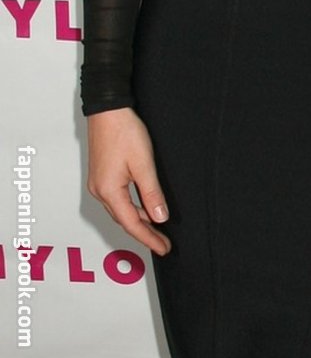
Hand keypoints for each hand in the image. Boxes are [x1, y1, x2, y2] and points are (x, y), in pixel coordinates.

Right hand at [86, 108, 171, 255]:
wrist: (108, 109)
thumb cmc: (124, 132)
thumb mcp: (143, 164)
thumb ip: (151, 193)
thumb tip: (159, 218)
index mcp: (109, 192)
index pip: (132, 224)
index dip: (149, 238)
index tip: (164, 248)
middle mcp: (100, 191)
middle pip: (124, 220)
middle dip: (144, 232)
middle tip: (163, 242)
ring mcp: (99, 183)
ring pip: (121, 210)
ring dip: (138, 220)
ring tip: (156, 228)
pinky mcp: (102, 175)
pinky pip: (117, 199)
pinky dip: (131, 207)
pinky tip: (143, 205)